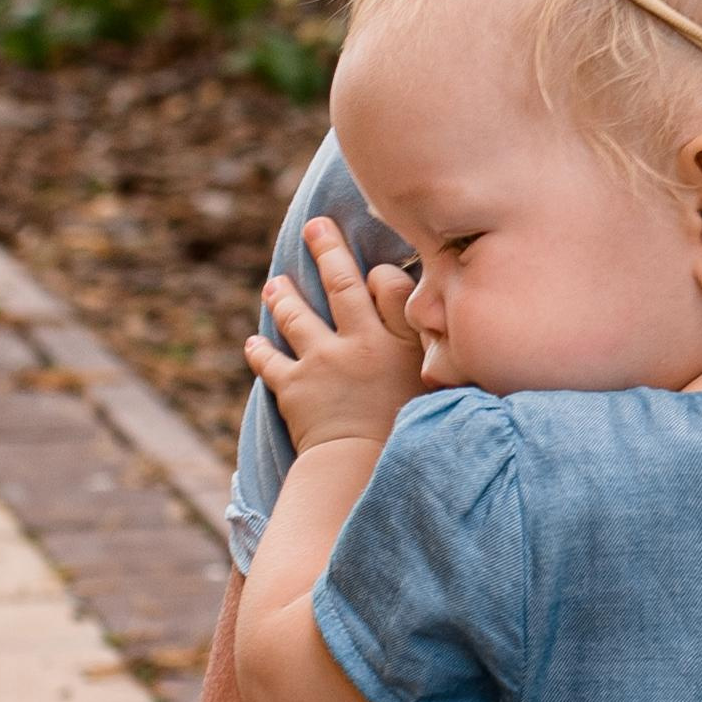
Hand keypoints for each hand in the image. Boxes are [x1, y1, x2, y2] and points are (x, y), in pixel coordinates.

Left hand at [246, 216, 424, 453]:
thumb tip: (447, 327)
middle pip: (340, 285)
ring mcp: (323, 363)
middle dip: (326, 250)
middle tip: (315, 226)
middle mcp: (360, 344)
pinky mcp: (293, 388)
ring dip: (284, 296)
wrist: (365, 475)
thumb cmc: (414, 440)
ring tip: (276, 283)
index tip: (373, 270)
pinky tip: (253, 343)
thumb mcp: (445, 394)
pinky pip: (269, 362)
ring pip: (296, 316)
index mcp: (401, 343)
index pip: (387, 284)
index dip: (378, 272)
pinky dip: (259, 352)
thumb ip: (445, 358)